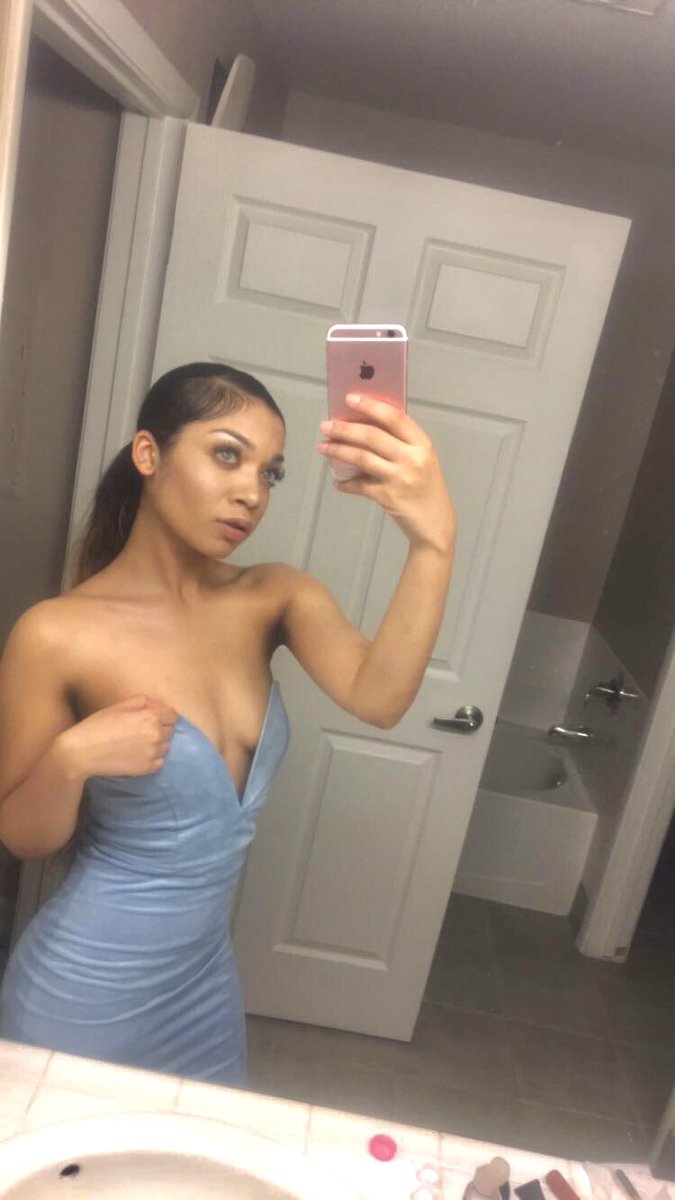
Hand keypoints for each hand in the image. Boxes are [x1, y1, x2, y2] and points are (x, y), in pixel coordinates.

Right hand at [60, 695, 177, 779]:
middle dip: (161, 728)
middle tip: (142, 731)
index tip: (153, 718)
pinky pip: (160, 762)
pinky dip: (153, 758)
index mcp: (151, 717)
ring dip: (158, 744)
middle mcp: (156, 735)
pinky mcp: (147, 769)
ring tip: (139, 744)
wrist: (83, 752)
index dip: (164, 715)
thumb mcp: (119, 707)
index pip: (173, 715)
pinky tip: (138, 755)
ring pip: (166, 746)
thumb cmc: (98, 725)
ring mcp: (153, 753)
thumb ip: (142, 702)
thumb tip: (157, 705)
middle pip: (170, 730)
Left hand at [318, 393, 456, 553]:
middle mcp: (413, 459)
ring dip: (338, 451)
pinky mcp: (389, 497)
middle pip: (372, 436)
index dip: (370, 405)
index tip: (350, 399)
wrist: (436, 524)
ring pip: (361, 457)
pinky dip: (345, 482)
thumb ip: (400, 442)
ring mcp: (400, 478)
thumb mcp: (422, 459)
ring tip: (323, 446)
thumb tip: (363, 424)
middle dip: (344, 428)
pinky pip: (359, 485)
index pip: (394, 417)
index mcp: (422, 444)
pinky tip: (338, 481)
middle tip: (327, 426)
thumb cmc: (426, 489)